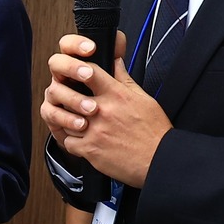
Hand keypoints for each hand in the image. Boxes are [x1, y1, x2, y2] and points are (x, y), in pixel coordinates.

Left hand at [41, 33, 171, 188]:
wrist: (159, 160)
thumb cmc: (154, 132)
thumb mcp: (144, 99)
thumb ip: (125, 80)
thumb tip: (116, 62)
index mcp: (116, 95)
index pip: (89, 72)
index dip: (78, 69)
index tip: (75, 74)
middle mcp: (103, 111)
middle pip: (69, 94)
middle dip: (67, 96)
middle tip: (69, 100)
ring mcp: (94, 131)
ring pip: (64, 119)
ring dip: (68, 120)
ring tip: (75, 121)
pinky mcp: (90, 150)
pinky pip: (67, 142)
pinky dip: (71, 141)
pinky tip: (80, 139)